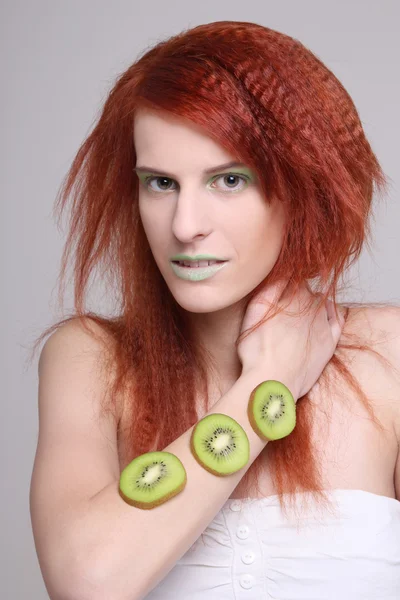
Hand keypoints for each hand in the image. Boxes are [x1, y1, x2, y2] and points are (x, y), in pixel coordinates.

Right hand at [238, 280, 345, 399]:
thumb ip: (270, 287)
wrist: (273, 382)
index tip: (278, 289)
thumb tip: (282, 271)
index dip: (284, 282)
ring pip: (321, 303)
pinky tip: (325, 313)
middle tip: (284, 305)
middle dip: (296, 294)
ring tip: (299, 312)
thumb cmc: (257, 350)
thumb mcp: (254, 311)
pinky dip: (332, 312)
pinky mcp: (329, 341)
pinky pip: (337, 319)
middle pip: (306, 291)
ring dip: (312, 303)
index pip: (293, 278)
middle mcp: (312, 306)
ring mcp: (323, 324)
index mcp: (294, 296)